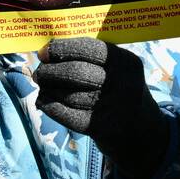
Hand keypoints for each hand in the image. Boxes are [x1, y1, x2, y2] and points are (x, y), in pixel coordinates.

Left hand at [35, 38, 171, 178]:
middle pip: (75, 72)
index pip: (89, 49)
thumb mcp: (118, 69)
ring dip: (48, 89)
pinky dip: (49, 105)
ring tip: (44, 87)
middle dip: (49, 71)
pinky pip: (64, 113)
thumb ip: (91, 57)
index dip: (62, 48)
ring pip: (67, 94)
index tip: (44, 53)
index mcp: (126, 62)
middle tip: (40, 74)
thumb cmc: (120, 91)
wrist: (140, 130)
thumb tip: (47, 52)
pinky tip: (45, 101)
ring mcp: (112, 107)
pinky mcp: (100, 127)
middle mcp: (122, 84)